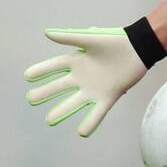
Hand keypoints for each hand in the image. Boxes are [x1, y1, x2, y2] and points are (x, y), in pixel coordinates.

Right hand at [24, 27, 147, 136]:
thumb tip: (46, 33)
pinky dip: (91, 122)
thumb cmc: (115, 41)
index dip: (41, 71)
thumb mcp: (90, 39)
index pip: (54, 67)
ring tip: (49, 120)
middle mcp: (83, 76)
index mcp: (77, 60)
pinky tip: (82, 133)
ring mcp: (94, 88)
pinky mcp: (109, 96)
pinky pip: (98, 112)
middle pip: (60, 86)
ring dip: (62, 111)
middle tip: (31, 99)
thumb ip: (69, 38)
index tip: (27, 76)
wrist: (139, 48)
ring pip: (75, 102)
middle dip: (45, 93)